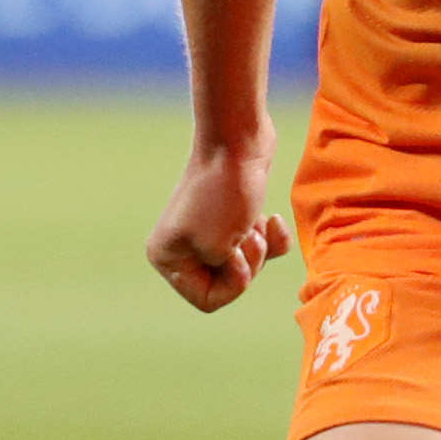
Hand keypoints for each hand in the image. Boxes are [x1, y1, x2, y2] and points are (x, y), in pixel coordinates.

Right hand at [146, 135, 288, 312]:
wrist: (238, 140)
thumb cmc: (224, 194)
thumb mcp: (219, 249)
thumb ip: (227, 278)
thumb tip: (237, 264)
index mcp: (167, 258)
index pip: (207, 299)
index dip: (232, 284)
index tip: (232, 254)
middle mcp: (183, 247)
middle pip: (230, 283)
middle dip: (248, 263)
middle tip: (244, 235)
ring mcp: (209, 230)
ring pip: (249, 265)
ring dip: (261, 248)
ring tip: (253, 221)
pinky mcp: (235, 216)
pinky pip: (263, 246)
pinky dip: (273, 237)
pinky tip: (273, 218)